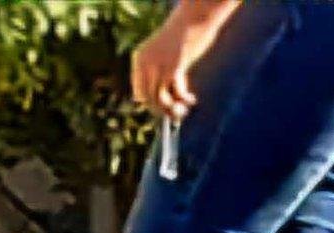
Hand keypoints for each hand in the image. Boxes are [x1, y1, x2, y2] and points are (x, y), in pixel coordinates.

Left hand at [130, 2, 238, 119]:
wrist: (195, 17)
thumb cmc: (185, 34)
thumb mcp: (168, 54)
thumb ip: (164, 72)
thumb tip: (168, 99)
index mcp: (139, 58)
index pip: (139, 92)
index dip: (152, 102)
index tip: (166, 105)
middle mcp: (145, 64)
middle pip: (148, 99)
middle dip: (162, 110)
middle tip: (177, 114)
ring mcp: (157, 66)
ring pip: (159, 100)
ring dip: (172, 110)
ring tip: (183, 111)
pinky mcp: (172, 68)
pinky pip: (174, 94)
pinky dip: (183, 100)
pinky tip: (192, 99)